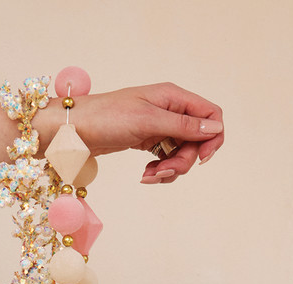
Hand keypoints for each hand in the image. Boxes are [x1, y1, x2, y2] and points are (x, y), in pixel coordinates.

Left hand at [60, 83, 224, 184]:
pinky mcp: (150, 141)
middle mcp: (170, 110)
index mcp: (174, 97)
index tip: (201, 159)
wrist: (77, 130)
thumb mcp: (149, 121)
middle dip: (184, 162)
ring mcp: (160, 127)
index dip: (212, 138)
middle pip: (197, 141)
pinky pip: (167, 160)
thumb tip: (215, 128)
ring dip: (170, 170)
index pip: (211, 115)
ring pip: (182, 154)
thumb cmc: (108, 117)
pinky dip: (159, 172)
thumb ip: (183, 126)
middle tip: (164, 172)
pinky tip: (145, 175)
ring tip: (149, 177)